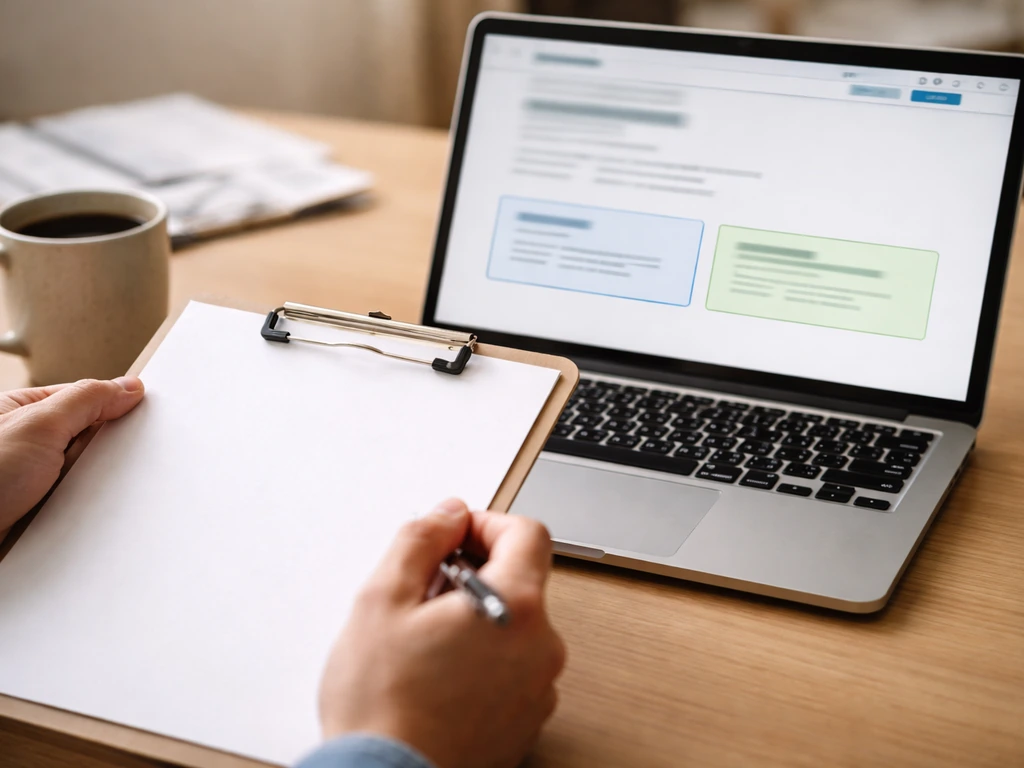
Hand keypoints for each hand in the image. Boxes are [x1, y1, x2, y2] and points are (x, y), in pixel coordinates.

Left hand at [0, 377, 144, 537]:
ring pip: (84, 477)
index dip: (114, 406)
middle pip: (88, 439)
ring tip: (103, 492)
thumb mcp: (39, 425)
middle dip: (108, 451)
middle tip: (127, 458)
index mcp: (20, 411)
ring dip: (98, 487)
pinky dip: (89, 513)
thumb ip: (86, 400)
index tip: (147, 414)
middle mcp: (25, 444)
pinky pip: (77, 508)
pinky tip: (96, 515)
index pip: (83, 400)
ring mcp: (31, 481)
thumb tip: (127, 386)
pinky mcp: (37, 514)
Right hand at [318, 499, 565, 767]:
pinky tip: (437, 675)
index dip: (485, 523)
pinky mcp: (525, 720)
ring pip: (515, 626)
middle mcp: (541, 647)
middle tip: (423, 592)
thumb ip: (421, 539)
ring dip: (476, 618)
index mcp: (515, 607)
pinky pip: (512, 668)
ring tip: (424, 641)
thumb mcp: (382, 599)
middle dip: (473, 573)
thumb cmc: (382, 707)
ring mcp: (538, 688)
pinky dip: (483, 658)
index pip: (527, 533)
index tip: (453, 536)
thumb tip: (448, 514)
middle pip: (521, 580)